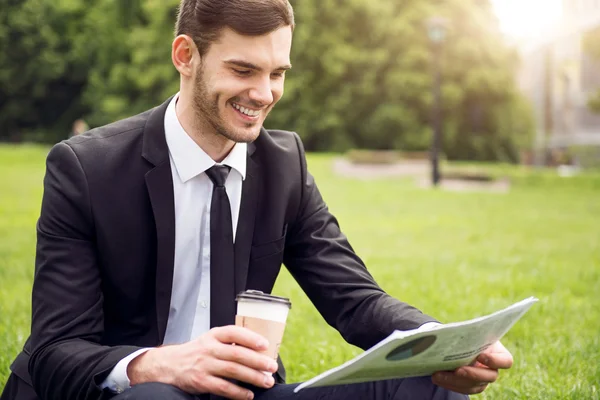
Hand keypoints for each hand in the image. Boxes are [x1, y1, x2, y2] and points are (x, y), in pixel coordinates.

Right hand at [128, 326, 278, 399]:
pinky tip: (248, 394)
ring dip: (252, 377)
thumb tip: (259, 350)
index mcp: (214, 335)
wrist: (169, 364)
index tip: (265, 345)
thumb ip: (230, 343)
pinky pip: (223, 388)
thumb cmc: (196, 352)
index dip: (251, 338)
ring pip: (233, 371)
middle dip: (258, 361)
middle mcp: (209, 348)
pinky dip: (238, 392)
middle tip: (272, 367)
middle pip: (237, 354)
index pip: (234, 333)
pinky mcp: (201, 381)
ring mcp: (204, 365)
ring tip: (266, 381)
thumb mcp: (211, 340)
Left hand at [432, 341, 513, 394]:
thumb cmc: (465, 334)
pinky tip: (437, 378)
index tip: (480, 355)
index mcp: (498, 352)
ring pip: (474, 386)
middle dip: (472, 374)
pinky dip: (450, 384)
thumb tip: (452, 336)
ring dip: (455, 381)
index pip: (506, 361)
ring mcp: (483, 379)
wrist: (457, 342)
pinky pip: (463, 389)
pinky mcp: (471, 385)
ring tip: (438, 375)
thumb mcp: (469, 332)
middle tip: (457, 370)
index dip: (495, 360)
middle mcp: (493, 368)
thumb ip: (467, 335)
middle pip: (490, 377)